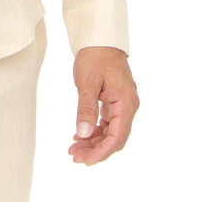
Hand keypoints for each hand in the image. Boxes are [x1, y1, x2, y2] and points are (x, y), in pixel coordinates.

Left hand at [68, 46, 138, 165]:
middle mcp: (128, 106)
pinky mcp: (114, 103)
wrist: (100, 40)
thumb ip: (86, 109)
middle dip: (95, 150)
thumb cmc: (95, 57)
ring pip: (110, 132)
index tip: (87, 161)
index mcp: (126, 102)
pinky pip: (107, 124)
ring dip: (93, 143)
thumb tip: (83, 134)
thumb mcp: (87, 83)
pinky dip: (94, 132)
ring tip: (73, 149)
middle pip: (115, 138)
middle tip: (74, 157)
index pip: (118, 136)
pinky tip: (79, 136)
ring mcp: (122, 105)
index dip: (103, 152)